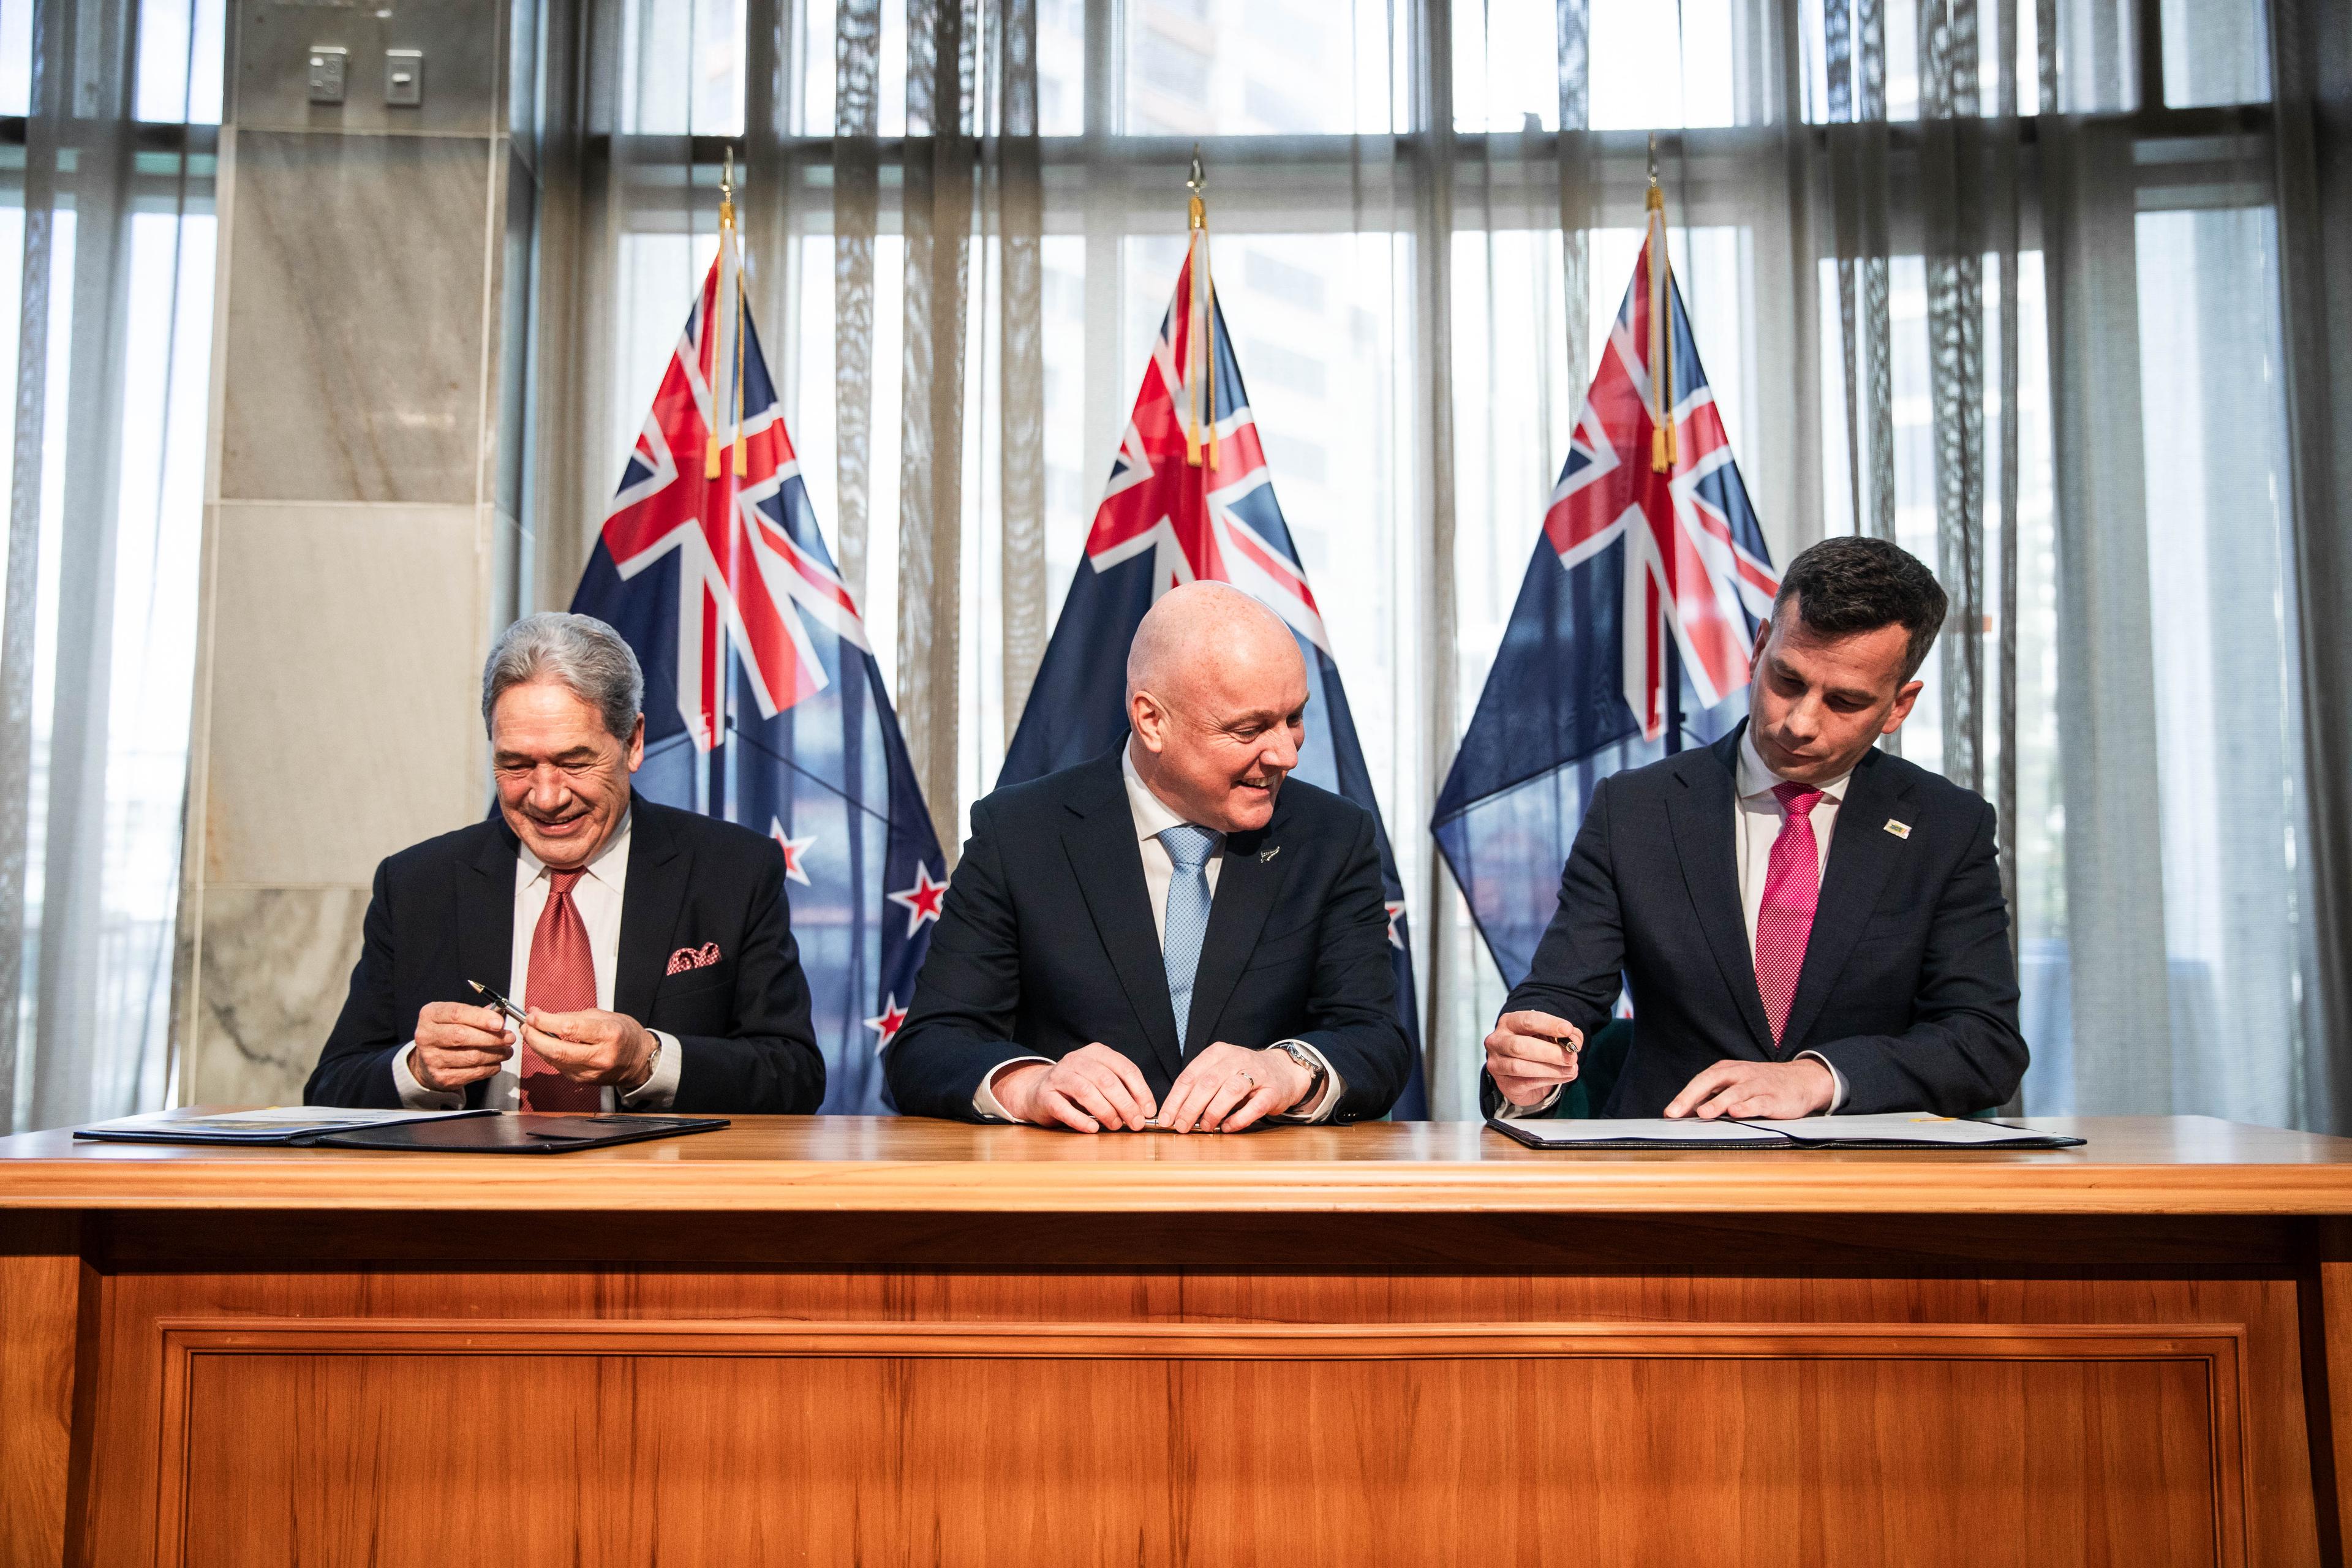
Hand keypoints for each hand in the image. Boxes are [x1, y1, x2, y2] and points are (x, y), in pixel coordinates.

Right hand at [411, 1002, 514, 1091]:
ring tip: (506, 1050)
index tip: (500, 1023)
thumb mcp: (457, 1016)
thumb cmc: (448, 1033)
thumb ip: (477, 1013)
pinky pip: (473, 1073)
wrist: (429, 1060)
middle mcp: (426, 1036)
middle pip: (462, 1036)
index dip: (481, 1018)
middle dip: (491, 1037)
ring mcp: (432, 1059)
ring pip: (471, 1057)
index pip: (456, 1014)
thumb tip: (499, 1015)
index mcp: (430, 1015)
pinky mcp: (441, 1078)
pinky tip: (496, 1062)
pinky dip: (490, 1068)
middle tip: (509, 1038)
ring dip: (495, 1054)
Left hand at [519, 1007, 657, 1090]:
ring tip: (532, 1033)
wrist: (640, 1060)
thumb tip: (541, 1015)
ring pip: (554, 1061)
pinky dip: (548, 1056)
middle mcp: (601, 1055)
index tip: (533, 1015)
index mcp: (608, 1034)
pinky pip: (559, 1067)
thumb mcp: (603, 1016)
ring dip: (537, 1046)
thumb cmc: (624, 1035)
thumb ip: (571, 1016)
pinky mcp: (584, 1081)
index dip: (545, 1021)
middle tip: (526, 1026)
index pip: (569, 1028)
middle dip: (534, 1037)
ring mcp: (592, 1071)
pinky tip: (546, 1046)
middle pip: (557, 1050)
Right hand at [992, 1043, 1156, 1132]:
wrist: (1037, 1090)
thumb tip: (1145, 1111)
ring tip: (1115, 1126)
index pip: (1125, 1068)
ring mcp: (1058, 1076)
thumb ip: (1121, 1091)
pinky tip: (1092, 1129)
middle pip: (1106, 1080)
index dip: (1140, 1090)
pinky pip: (1063, 1108)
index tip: (1149, 1110)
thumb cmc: (1077, 1088)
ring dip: (1105, 1111)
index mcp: (1096, 1053)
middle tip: (1136, 1123)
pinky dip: (1080, 1120)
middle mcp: (1077, 1060)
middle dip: (1125, 1104)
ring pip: (1086, 1091)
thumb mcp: (1101, 1081)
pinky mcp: (1044, 1095)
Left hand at [1157, 1042, 1310, 1133]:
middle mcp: (1237, 1059)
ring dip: (1214, 1112)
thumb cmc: (1244, 1074)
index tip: (1166, 1118)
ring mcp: (1257, 1073)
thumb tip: (1175, 1113)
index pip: (1190, 1075)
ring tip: (1204, 1127)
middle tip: (1181, 1127)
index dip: (1176, 1099)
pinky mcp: (1273, 1090)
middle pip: (1208, 1083)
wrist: (1284, 1070)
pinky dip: (1239, 1119)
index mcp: (1218, 1053)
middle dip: (1190, 1107)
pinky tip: (1228, 1127)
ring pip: (1231, 1090)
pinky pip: (1254, 1106)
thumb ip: (1200, 1087)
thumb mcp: (1220, 1071)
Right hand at [1483, 1010, 1582, 1107]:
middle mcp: (1497, 1041)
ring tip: (1571, 1069)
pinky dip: (1549, 1080)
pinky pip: (1526, 1083)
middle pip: (1519, 1046)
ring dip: (1551, 1069)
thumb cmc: (1537, 1047)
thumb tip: (1574, 1042)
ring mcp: (1497, 1064)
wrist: (1523, 1074)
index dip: (1548, 1025)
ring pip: (1520, 1067)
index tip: (1567, 1029)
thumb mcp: (1552, 1036)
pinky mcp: (1504, 1083)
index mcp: (1509, 1022)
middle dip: (1549, 1052)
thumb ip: (1565, 1035)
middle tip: (1571, 1057)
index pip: (1527, 1021)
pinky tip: (1565, 1076)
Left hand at [1664, 1058, 1835, 1120]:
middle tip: (1675, 1112)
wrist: (1802, 1080)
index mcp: (1727, 1071)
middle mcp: (1740, 1074)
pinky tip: (1737, 1113)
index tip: (1669, 1112)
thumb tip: (1685, 1112)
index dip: (1684, 1096)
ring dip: (1718, 1103)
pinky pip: (1759, 1102)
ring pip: (1735, 1092)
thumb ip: (1713, 1097)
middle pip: (1712, 1080)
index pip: (1701, 1080)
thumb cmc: (1762, 1084)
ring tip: (1703, 1113)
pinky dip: (1747, 1107)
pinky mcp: (1775, 1098)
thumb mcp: (1735, 1085)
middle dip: (1692, 1096)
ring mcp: (1758, 1085)